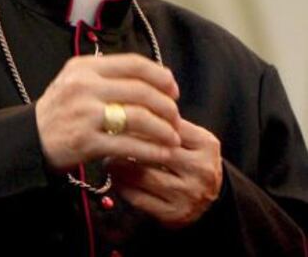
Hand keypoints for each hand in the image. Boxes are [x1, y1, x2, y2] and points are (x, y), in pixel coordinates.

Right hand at [35, 53, 180, 170]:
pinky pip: (128, 145)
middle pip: (140, 90)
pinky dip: (151, 150)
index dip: (160, 75)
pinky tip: (162, 154)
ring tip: (173, 138)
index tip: (173, 89)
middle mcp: (84, 86)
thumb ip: (108, 75)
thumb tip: (153, 77)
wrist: (29, 139)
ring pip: (138, 116)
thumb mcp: (77, 80)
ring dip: (163, 128)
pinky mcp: (86, 142)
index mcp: (85, 67)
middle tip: (176, 117)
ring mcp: (85, 114)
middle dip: (166, 105)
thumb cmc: (60, 109)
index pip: (133, 64)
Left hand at [108, 118, 222, 227]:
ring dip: (119, 165)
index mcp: (206, 145)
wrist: (212, 199)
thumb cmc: (191, 158)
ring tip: (108, 157)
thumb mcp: (191, 137)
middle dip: (128, 143)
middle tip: (108, 137)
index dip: (141, 121)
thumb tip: (129, 107)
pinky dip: (122, 185)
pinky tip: (114, 177)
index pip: (168, 127)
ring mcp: (188, 195)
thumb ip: (168, 123)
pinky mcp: (173, 214)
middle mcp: (200, 170)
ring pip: (143, 175)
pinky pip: (139, 198)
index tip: (121, 117)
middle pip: (156, 151)